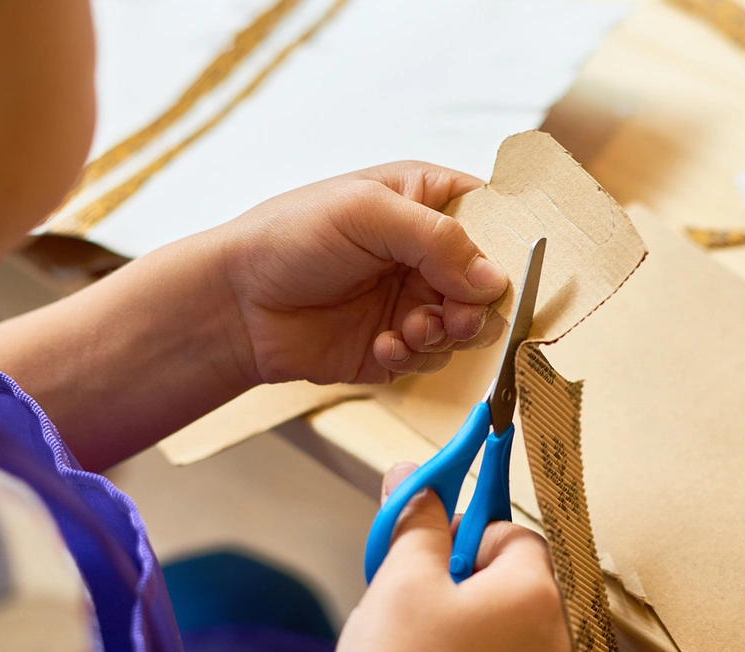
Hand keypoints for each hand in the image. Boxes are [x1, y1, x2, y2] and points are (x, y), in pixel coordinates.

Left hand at [215, 162, 509, 386]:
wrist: (236, 304)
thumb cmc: (290, 236)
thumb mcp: (366, 214)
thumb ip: (437, 239)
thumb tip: (494, 279)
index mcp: (426, 200)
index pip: (494, 217)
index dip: (508, 245)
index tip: (505, 273)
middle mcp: (427, 251)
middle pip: (490, 282)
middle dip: (476, 304)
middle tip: (452, 316)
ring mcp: (415, 297)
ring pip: (468, 325)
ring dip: (444, 333)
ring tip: (408, 329)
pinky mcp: (399, 343)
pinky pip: (434, 358)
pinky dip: (415, 356)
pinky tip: (383, 345)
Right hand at [326, 464, 573, 651]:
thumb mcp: (400, 584)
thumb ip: (416, 523)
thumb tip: (413, 475)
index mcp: (540, 593)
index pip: (515, 533)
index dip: (465, 534)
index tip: (427, 551)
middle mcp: (563, 638)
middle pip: (520, 581)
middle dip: (469, 579)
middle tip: (418, 598)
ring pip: (515, 629)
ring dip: (474, 624)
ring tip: (421, 645)